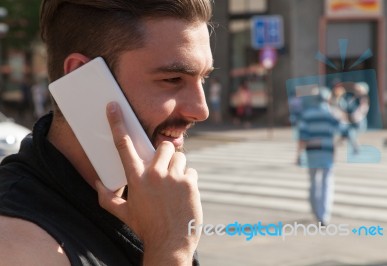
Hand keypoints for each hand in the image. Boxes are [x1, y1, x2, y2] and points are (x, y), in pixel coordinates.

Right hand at [96, 102, 202, 264]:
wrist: (171, 243)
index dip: (117, 123)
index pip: (123, 145)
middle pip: (162, 146)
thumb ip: (107, 197)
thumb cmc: (146, 227)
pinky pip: (190, 170)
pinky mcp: (190, 182)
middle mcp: (154, 174)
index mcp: (135, 179)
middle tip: (164, 170)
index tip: (113, 107)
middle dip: (164, 155)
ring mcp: (173, 177)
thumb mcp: (123, 214)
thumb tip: (98, 183)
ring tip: (174, 186)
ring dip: (177, 168)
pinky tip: (183, 194)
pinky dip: (187, 180)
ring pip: (179, 156)